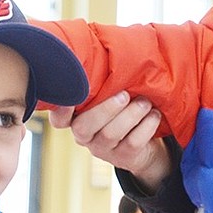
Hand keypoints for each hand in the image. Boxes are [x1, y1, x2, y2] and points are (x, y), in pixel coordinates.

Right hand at [49, 91, 171, 190]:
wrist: (145, 145)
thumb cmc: (123, 111)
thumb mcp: (109, 98)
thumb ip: (103, 86)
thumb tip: (111, 54)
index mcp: (76, 119)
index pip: (59, 120)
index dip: (60, 111)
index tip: (69, 99)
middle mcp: (84, 137)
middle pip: (84, 126)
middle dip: (106, 108)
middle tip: (124, 95)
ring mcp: (103, 150)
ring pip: (111, 133)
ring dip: (131, 114)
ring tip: (145, 103)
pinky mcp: (123, 158)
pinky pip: (133, 142)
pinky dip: (146, 126)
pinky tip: (154, 115)